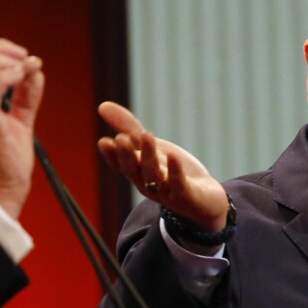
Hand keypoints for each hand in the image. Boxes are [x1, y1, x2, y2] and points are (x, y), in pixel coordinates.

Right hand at [0, 39, 44, 218]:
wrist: (0, 190)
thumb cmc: (6, 158)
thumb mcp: (18, 117)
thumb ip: (25, 93)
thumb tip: (35, 69)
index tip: (21, 56)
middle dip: (0, 49)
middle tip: (25, 58)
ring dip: (5, 61)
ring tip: (25, 67)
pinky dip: (6, 76)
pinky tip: (21, 76)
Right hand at [97, 102, 228, 234]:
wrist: (205, 202)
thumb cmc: (172, 172)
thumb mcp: (151, 147)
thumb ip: (128, 128)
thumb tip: (102, 105)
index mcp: (137, 172)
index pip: (120, 164)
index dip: (112, 155)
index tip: (104, 142)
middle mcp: (147, 184)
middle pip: (134, 170)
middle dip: (127, 155)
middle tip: (121, 138)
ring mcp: (166, 192)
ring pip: (154, 176)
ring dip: (149, 157)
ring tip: (147, 135)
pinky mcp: (186, 197)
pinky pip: (179, 185)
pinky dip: (175, 172)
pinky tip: (174, 156)